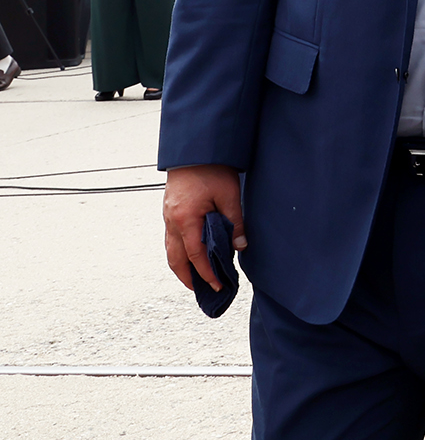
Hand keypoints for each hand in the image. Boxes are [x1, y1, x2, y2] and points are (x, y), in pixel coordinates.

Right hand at [164, 164, 244, 291]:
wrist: (195, 149)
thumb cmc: (212, 169)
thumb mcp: (229, 195)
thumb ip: (235, 222)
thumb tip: (240, 246)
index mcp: (185, 219)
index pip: (195, 255)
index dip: (205, 273)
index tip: (216, 285)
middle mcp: (172, 221)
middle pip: (175, 259)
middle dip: (187, 277)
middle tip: (202, 290)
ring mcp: (168, 216)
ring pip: (170, 249)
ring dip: (181, 266)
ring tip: (195, 278)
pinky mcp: (169, 211)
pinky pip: (170, 238)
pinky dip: (179, 251)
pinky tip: (190, 254)